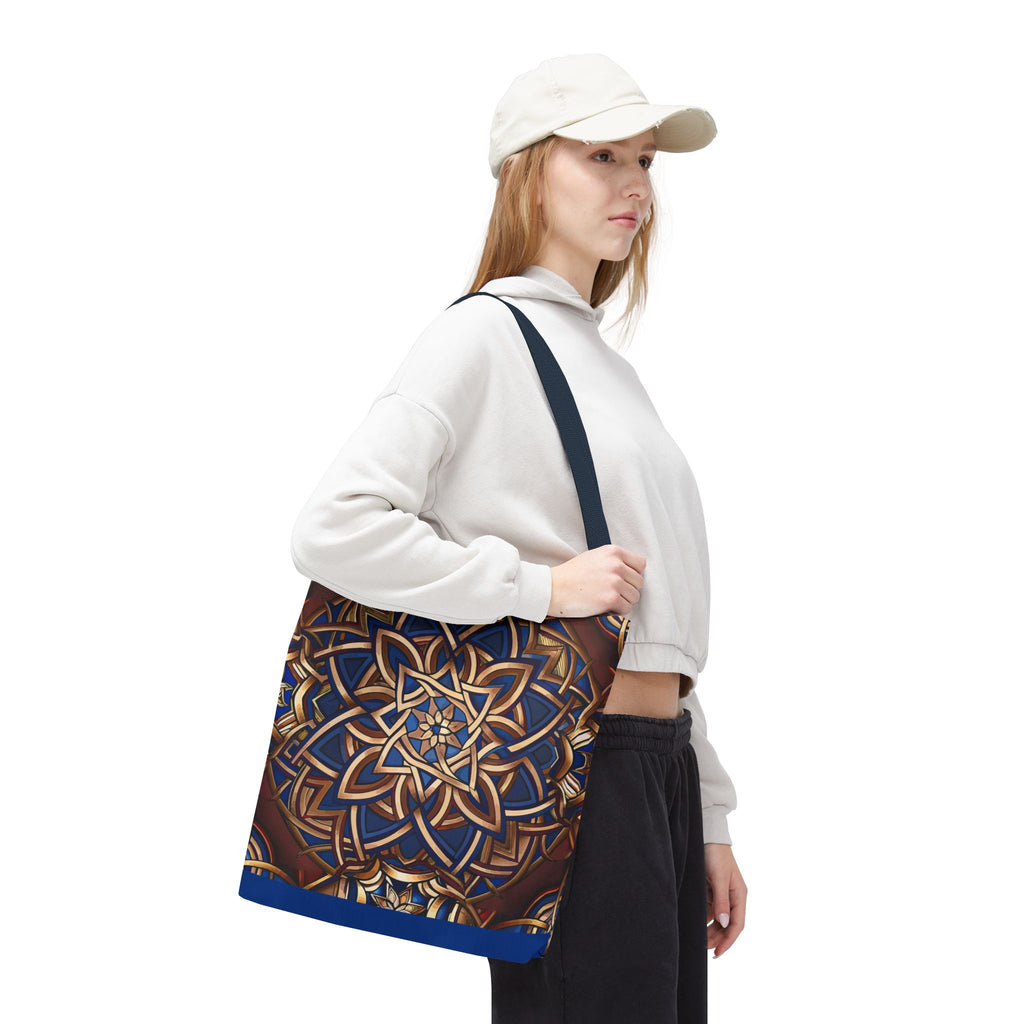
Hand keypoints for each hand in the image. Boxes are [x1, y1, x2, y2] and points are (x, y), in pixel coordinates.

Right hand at [547, 544, 645, 617]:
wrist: (553, 588)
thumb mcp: (593, 557)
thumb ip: (613, 561)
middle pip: (639, 582)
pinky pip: (626, 608)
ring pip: (635, 596)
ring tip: (606, 599)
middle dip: (628, 589)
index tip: (624, 580)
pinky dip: (617, 611)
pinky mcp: (611, 599)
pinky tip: (603, 607)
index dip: (633, 574)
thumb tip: (630, 571)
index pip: (640, 564)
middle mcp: (616, 565)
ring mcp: (614, 582)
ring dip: (623, 601)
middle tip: (612, 592)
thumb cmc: (570, 575)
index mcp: (613, 552)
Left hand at [705, 842, 745, 957]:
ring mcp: (722, 894)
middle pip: (727, 925)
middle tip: (703, 948)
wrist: (707, 836)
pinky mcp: (711, 890)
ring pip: (717, 919)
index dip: (728, 940)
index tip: (718, 952)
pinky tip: (695, 924)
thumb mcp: (719, 877)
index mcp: (739, 895)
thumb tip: (724, 923)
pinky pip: (709, 910)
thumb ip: (721, 900)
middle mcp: (732, 897)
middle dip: (717, 938)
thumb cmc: (716, 854)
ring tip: (699, 940)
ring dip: (710, 930)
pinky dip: (703, 919)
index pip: (737, 924)